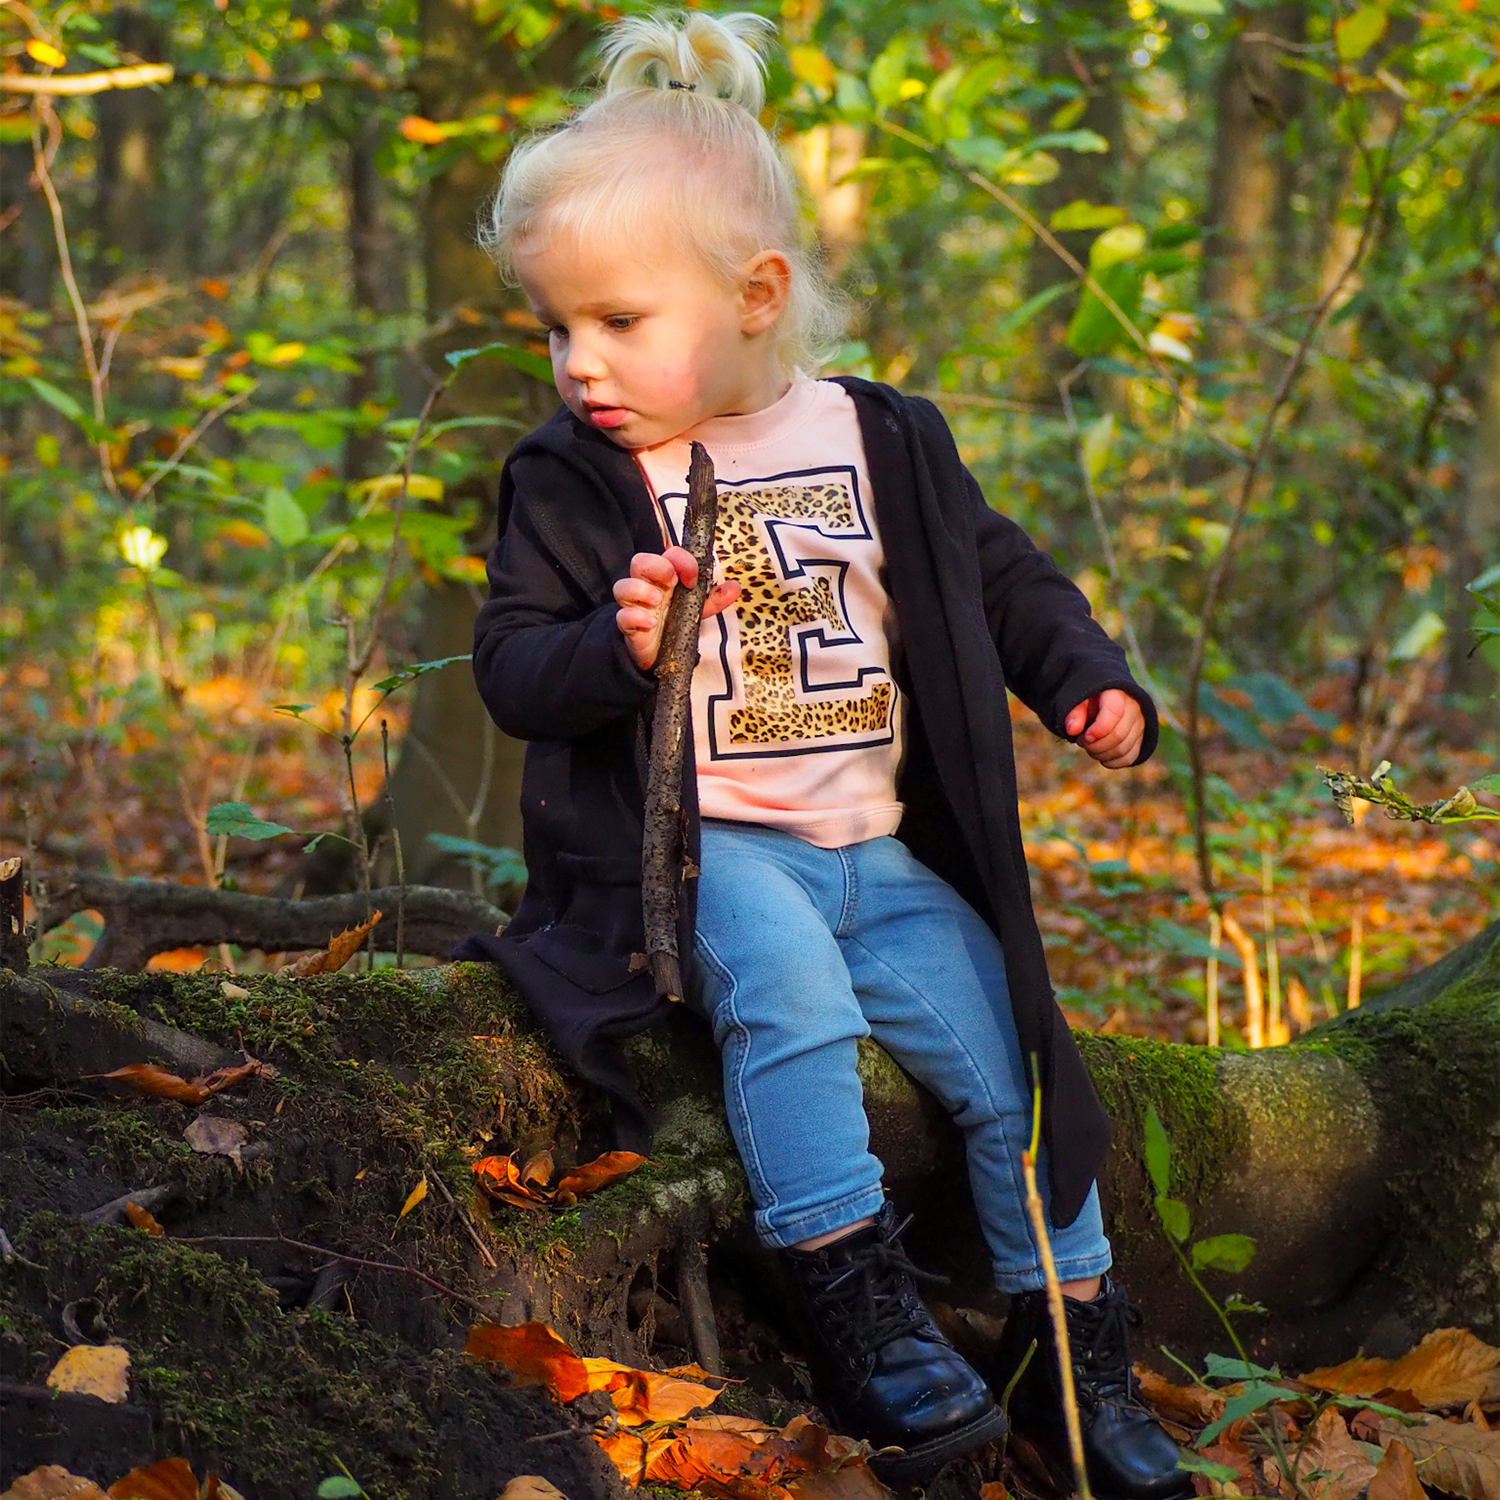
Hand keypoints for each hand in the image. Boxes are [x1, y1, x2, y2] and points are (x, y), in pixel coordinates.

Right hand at [613, 548, 740, 670]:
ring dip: (641, 590)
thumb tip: (735, 587)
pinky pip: (622, 617)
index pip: (668, 555)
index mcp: (665, 578)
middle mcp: (647, 587)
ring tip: (657, 602)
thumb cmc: (675, 623)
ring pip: (622, 586)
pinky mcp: (628, 626)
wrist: (661, 654)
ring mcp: (635, 606)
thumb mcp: (697, 609)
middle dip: (657, 567)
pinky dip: (635, 617)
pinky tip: (651, 624)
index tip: (693, 578)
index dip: (681, 560)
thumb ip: (713, 599)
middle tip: (672, 582)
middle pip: (639, 561)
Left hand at [1065, 689, 1144, 768]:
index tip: (1084, 736)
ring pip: (1122, 749)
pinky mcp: (1142, 738)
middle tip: (1081, 741)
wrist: (1104, 700)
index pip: (1114, 712)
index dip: (1098, 730)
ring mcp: (1140, 723)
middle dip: (1094, 745)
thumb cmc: (1088, 700)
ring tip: (1089, 746)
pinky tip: (1100, 756)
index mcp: (1117, 692)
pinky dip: (1112, 762)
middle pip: (1118, 736)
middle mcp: (1134, 706)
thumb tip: (1072, 730)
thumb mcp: (1078, 700)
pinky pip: (1129, 758)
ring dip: (1100, 755)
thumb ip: (1074, 713)